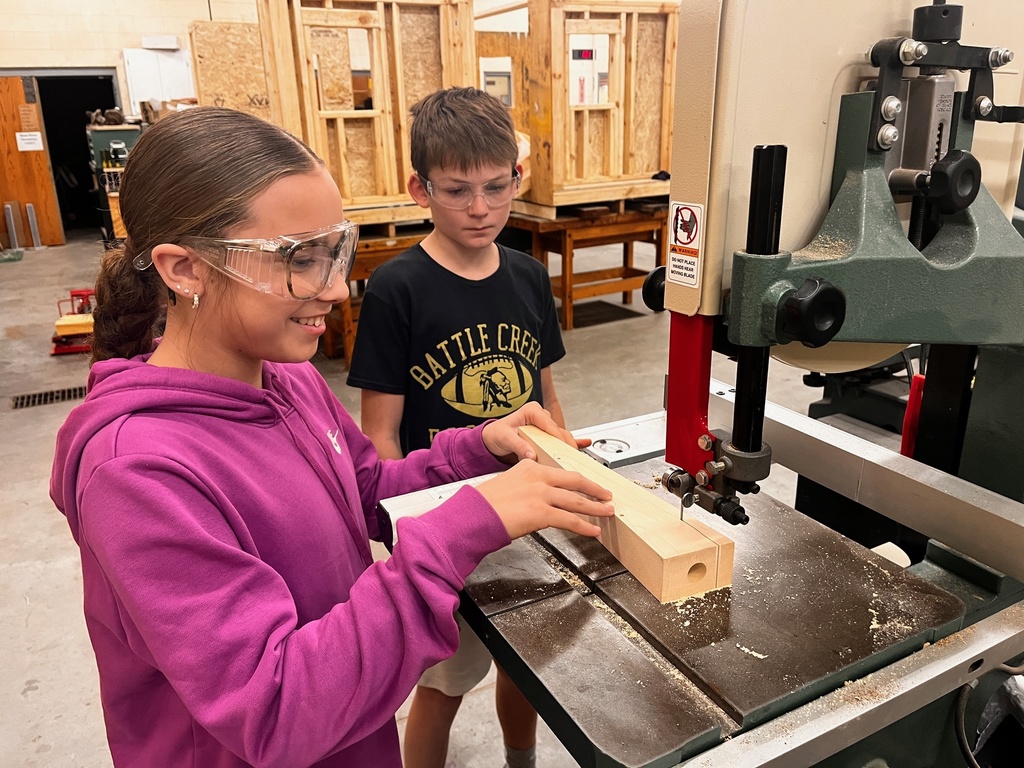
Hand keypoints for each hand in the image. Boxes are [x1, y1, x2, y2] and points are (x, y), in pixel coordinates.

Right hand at [476, 460, 614, 538]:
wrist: (471, 514)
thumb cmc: (484, 504)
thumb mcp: (509, 485)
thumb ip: (529, 489)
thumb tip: (544, 503)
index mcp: (529, 466)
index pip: (560, 471)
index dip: (578, 479)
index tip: (587, 483)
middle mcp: (537, 476)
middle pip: (575, 480)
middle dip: (594, 488)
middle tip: (606, 494)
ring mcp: (541, 494)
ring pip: (577, 500)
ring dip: (595, 507)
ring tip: (607, 512)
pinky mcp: (541, 512)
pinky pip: (569, 520)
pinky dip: (584, 526)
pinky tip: (592, 530)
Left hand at [481, 402, 579, 462]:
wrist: (492, 439)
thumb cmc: (497, 434)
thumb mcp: (504, 437)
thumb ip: (517, 445)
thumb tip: (531, 454)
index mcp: (532, 411)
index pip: (549, 425)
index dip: (557, 438)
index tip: (563, 450)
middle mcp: (541, 417)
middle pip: (558, 432)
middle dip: (566, 445)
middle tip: (571, 458)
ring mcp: (545, 426)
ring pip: (562, 437)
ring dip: (568, 448)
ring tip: (576, 459)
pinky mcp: (547, 436)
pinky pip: (562, 439)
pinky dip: (573, 443)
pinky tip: (585, 443)